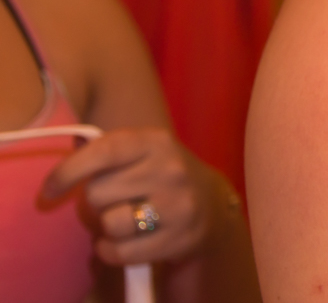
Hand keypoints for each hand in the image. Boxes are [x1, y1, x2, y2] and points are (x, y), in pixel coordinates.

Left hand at [40, 127, 230, 266]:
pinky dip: (110, 250)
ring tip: (123, 220)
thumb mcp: (143, 152)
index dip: (69, 171)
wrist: (213, 204)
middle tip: (115, 199)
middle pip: (98, 192)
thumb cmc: (162, 175)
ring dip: (107, 226)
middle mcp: (171, 169)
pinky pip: (120, 252)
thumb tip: (55, 179)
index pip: (104, 151)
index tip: (49, 190)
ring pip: (109, 223)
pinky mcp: (179, 238)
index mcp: (157, 141)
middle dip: (97, 200)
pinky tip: (123, 241)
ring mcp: (178, 205)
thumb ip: (105, 155)